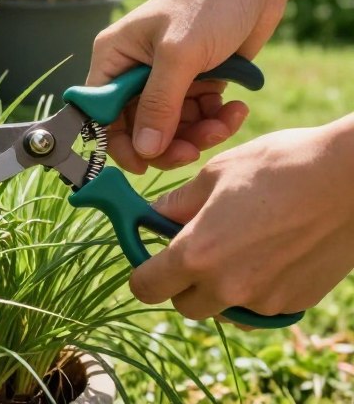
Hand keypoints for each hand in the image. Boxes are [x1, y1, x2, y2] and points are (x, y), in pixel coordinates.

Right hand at [88, 0, 284, 171]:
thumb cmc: (208, 3)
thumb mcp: (180, 55)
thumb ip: (160, 104)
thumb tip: (144, 150)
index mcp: (114, 57)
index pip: (100, 113)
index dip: (118, 142)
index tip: (145, 164)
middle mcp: (134, 70)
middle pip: (138, 128)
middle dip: (168, 142)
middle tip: (193, 150)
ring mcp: (166, 78)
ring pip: (172, 128)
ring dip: (199, 133)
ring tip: (225, 120)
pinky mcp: (195, 82)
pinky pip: (198, 118)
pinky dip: (216, 120)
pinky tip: (236, 107)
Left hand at [129, 119, 353, 321]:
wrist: (350, 180)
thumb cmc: (278, 167)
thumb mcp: (215, 174)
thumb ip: (178, 203)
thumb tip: (155, 215)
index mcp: (197, 254)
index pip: (147, 287)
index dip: (142, 272)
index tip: (149, 255)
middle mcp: (227, 287)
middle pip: (184, 304)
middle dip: (181, 281)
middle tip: (194, 246)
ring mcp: (264, 301)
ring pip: (223, 309)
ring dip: (219, 288)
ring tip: (236, 246)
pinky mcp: (295, 303)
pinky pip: (259, 308)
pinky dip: (254, 289)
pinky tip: (268, 254)